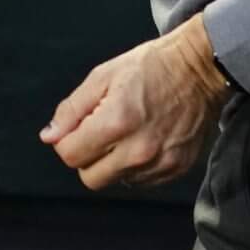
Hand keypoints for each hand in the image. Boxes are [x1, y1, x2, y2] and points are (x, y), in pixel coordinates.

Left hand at [40, 15, 232, 190]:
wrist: (200, 69)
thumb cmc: (150, 67)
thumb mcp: (103, 76)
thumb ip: (72, 110)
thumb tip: (49, 137)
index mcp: (116, 123)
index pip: (70, 155)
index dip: (67, 141)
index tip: (79, 126)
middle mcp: (138, 150)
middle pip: (90, 178)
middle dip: (87, 157)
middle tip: (101, 131)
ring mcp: (159, 163)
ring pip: (116, 180)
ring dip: (113, 162)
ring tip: (128, 131)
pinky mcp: (175, 169)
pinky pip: (140, 181)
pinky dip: (136, 166)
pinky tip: (145, 139)